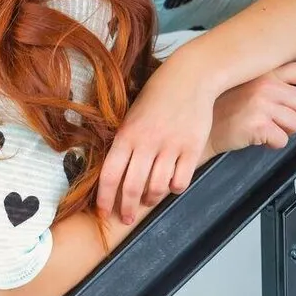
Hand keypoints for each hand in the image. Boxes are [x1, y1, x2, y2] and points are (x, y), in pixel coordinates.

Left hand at [96, 58, 217, 224]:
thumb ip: (123, 142)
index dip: (104, 198)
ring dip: (150, 200)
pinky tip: (171, 185)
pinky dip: (174, 189)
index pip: (110, 175)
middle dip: (126, 209)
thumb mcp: (131, 115)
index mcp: (126, 135)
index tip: (103, 212)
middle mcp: (147, 143)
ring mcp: (171, 147)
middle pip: (132, 188)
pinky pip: (180, 181)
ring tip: (149, 200)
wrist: (190, 76)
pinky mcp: (192, 148)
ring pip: (156, 188)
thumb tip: (114, 172)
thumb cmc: (157, 95)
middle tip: (126, 218)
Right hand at [209, 60, 295, 154]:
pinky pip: (282, 140)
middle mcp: (266, 85)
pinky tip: (255, 137)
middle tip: (274, 118)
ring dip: (282, 131)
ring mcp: (262, 104)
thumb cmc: (223, 110)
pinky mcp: (258, 124)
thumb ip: (273, 84)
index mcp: (266, 72)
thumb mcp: (248, 87)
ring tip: (261, 127)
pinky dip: (271, 144)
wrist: (200, 128)